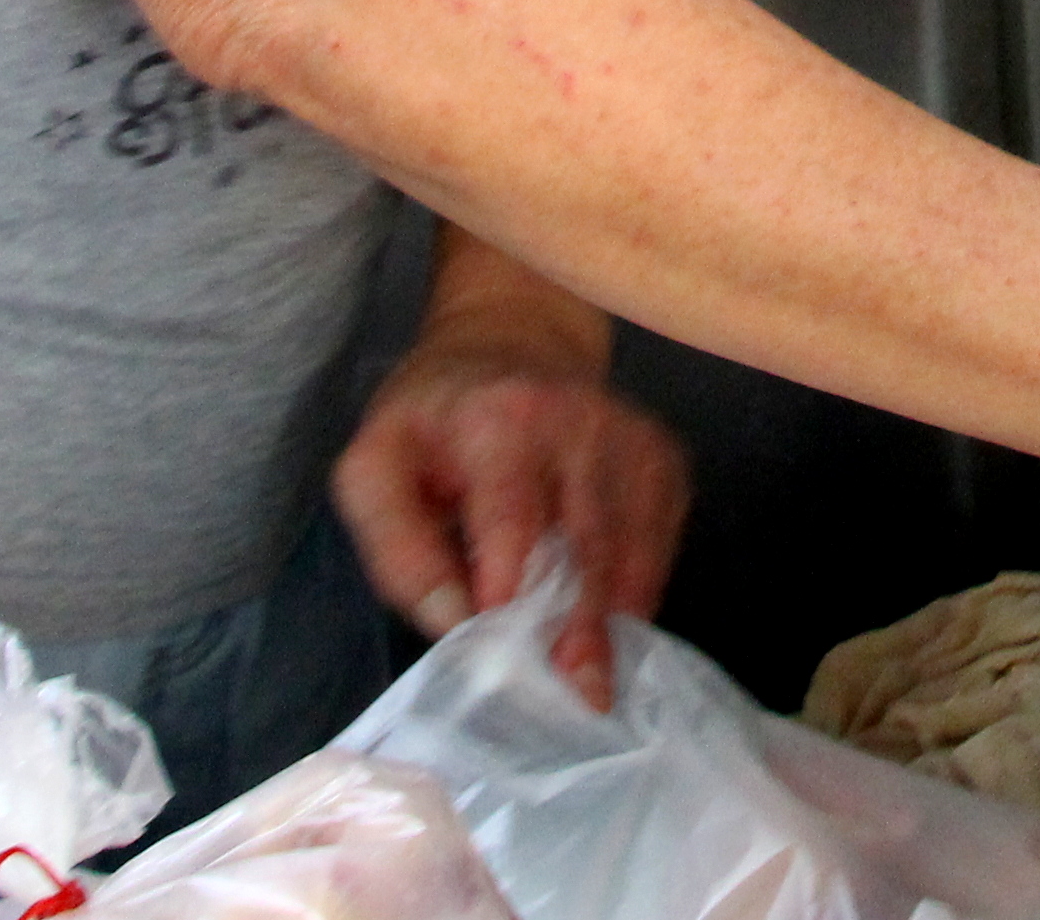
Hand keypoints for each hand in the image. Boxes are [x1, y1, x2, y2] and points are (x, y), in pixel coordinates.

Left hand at [331, 314, 688, 710]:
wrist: (510, 345)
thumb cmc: (432, 423)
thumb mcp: (374, 469)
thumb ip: (398, 549)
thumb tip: (455, 621)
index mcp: (497, 417)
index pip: (514, 509)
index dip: (512, 576)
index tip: (507, 634)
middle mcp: (578, 420)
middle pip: (588, 540)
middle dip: (582, 622)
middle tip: (580, 693)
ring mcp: (632, 438)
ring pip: (633, 550)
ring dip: (613, 619)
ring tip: (589, 681)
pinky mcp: (665, 460)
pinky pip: (660, 545)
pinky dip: (637, 591)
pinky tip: (604, 615)